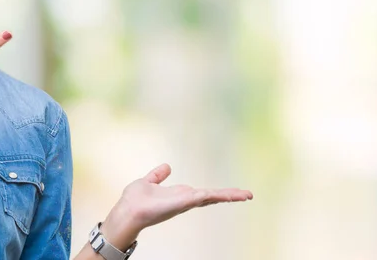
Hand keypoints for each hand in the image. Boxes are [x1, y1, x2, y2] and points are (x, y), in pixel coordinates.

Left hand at [101, 163, 252, 249]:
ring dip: (228, 196)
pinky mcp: (181, 203)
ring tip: (246, 195)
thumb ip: (157, 175)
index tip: (234, 192)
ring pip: (211, 197)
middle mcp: (185, 200)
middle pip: (212, 196)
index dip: (218, 193)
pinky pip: (201, 197)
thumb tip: (167, 167)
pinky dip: (213, 195)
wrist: (128, 210)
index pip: (203, 193)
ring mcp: (184, 202)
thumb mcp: (148, 182)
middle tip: (248, 195)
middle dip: (230, 195)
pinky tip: (227, 194)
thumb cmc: (135, 200)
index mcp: (179, 195)